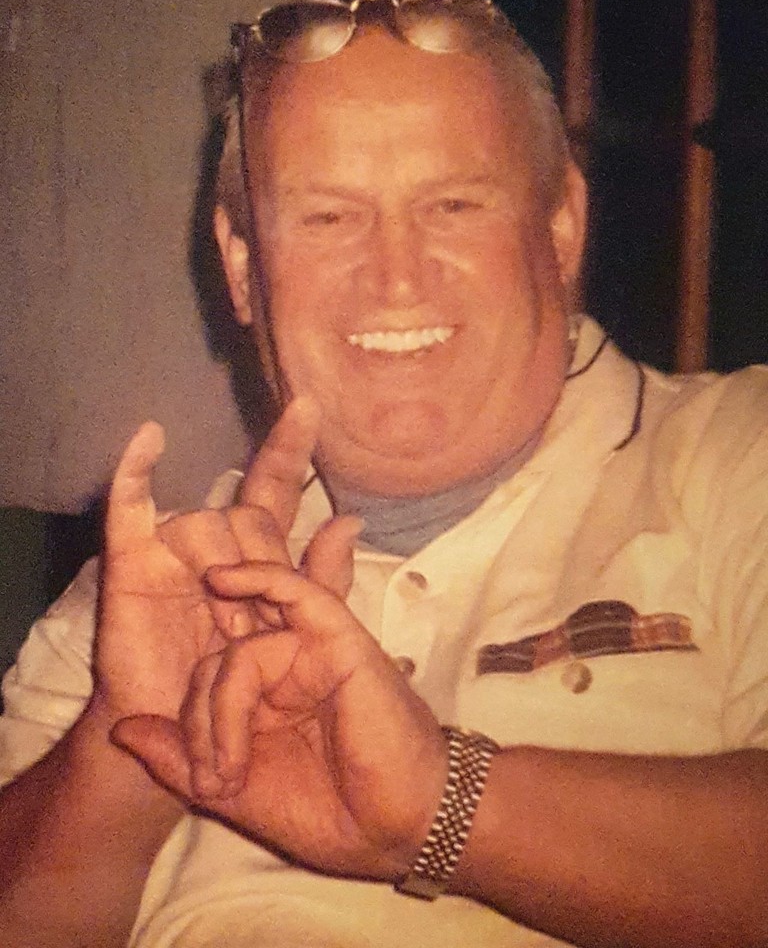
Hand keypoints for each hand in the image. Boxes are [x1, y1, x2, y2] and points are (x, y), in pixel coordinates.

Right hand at [92, 398, 321, 723]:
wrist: (187, 744)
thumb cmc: (242, 697)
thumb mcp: (296, 635)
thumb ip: (321, 580)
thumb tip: (352, 519)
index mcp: (254, 557)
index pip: (274, 492)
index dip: (290, 452)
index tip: (311, 407)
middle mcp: (214, 545)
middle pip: (247, 514)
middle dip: (261, 562)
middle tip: (255, 622)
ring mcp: (171, 551)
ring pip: (206, 519)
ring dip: (219, 568)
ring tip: (220, 626)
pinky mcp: (131, 565)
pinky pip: (129, 509)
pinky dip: (135, 473)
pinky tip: (151, 438)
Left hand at [112, 549, 446, 882]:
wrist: (398, 830)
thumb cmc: (330, 814)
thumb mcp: (237, 791)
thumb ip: (181, 757)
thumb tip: (119, 728)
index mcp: (266, 697)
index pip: (206, 680)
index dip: (192, 729)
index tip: (207, 787)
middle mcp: (286, 667)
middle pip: (216, 662)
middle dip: (202, 723)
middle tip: (216, 780)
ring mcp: (312, 648)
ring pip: (240, 648)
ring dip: (222, 706)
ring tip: (233, 765)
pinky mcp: (339, 637)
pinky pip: (292, 591)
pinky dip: (259, 577)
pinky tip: (223, 579)